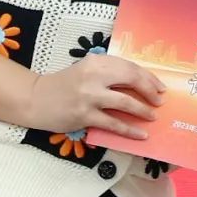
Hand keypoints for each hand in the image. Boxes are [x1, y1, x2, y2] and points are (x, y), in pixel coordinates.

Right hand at [22, 53, 165, 137]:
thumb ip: (109, 72)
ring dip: (143, 111)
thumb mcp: (87, 69)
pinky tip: (141, 135)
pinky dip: (130, 130)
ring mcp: (89, 96)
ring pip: (125, 103)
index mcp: (97, 61)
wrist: (37, 98)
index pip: (130, 67)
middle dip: (150, 91)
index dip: (149, 78)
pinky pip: (113, 124)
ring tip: (153, 117)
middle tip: (160, 101)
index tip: (160, 87)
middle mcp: (94, 76)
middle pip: (132, 81)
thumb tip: (140, 83)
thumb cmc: (66, 83)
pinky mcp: (85, 116)